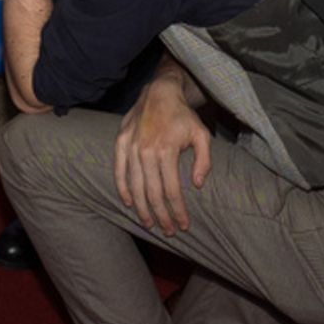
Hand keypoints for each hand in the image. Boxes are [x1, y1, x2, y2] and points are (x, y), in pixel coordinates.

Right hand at [114, 71, 210, 235]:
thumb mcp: (202, 135)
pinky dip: (122, 188)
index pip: (171, 190)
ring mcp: (131, 146)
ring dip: (142, 208)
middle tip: (168, 231)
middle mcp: (146, 150)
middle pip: (152, 193)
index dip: (178, 211)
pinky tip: (129, 202)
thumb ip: (204, 161)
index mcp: (166, 150)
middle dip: (161, 216)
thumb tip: (197, 185)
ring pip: (135, 186)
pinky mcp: (121, 141)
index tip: (183, 225)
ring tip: (149, 223)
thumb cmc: (183, 116)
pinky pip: (119, 170)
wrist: (160, 91)